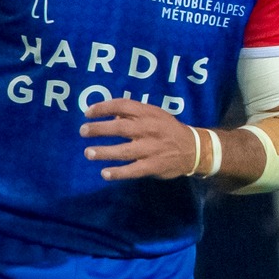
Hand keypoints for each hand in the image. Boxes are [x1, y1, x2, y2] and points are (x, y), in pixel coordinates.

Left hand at [79, 99, 201, 180]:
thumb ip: (134, 114)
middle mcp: (149, 129)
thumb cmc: (169, 130)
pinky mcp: (154, 165)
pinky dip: (119, 172)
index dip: (103, 107)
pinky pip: (134, 170)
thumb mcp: (156, 115)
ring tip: (89, 153)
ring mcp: (152, 149)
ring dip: (104, 152)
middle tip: (83, 131)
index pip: (123, 105)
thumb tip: (110, 116)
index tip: (87, 113)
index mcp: (149, 114)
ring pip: (124, 150)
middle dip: (99, 129)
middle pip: (120, 127)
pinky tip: (105, 173)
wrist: (195, 149)